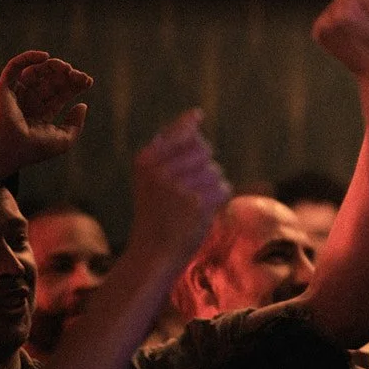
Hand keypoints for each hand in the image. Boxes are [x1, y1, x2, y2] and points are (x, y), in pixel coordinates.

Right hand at [0, 50, 92, 168]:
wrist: (10, 148)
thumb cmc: (35, 148)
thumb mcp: (64, 140)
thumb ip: (76, 124)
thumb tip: (82, 105)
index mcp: (42, 114)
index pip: (61, 94)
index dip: (75, 85)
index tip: (88, 81)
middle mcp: (30, 102)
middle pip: (52, 81)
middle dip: (67, 76)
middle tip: (80, 75)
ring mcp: (17, 94)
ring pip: (36, 72)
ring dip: (52, 66)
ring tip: (66, 68)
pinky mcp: (5, 87)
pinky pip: (15, 67)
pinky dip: (28, 57)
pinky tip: (44, 56)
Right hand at [128, 110, 232, 258]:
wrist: (152, 254)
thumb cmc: (157, 210)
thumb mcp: (152, 174)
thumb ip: (172, 142)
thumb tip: (197, 113)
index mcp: (146, 159)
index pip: (184, 130)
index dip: (194, 141)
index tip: (187, 163)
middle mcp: (159, 169)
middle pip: (204, 148)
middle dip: (203, 166)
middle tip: (186, 190)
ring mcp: (178, 186)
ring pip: (215, 170)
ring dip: (210, 186)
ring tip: (190, 205)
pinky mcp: (197, 203)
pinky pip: (223, 187)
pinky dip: (218, 200)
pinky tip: (200, 213)